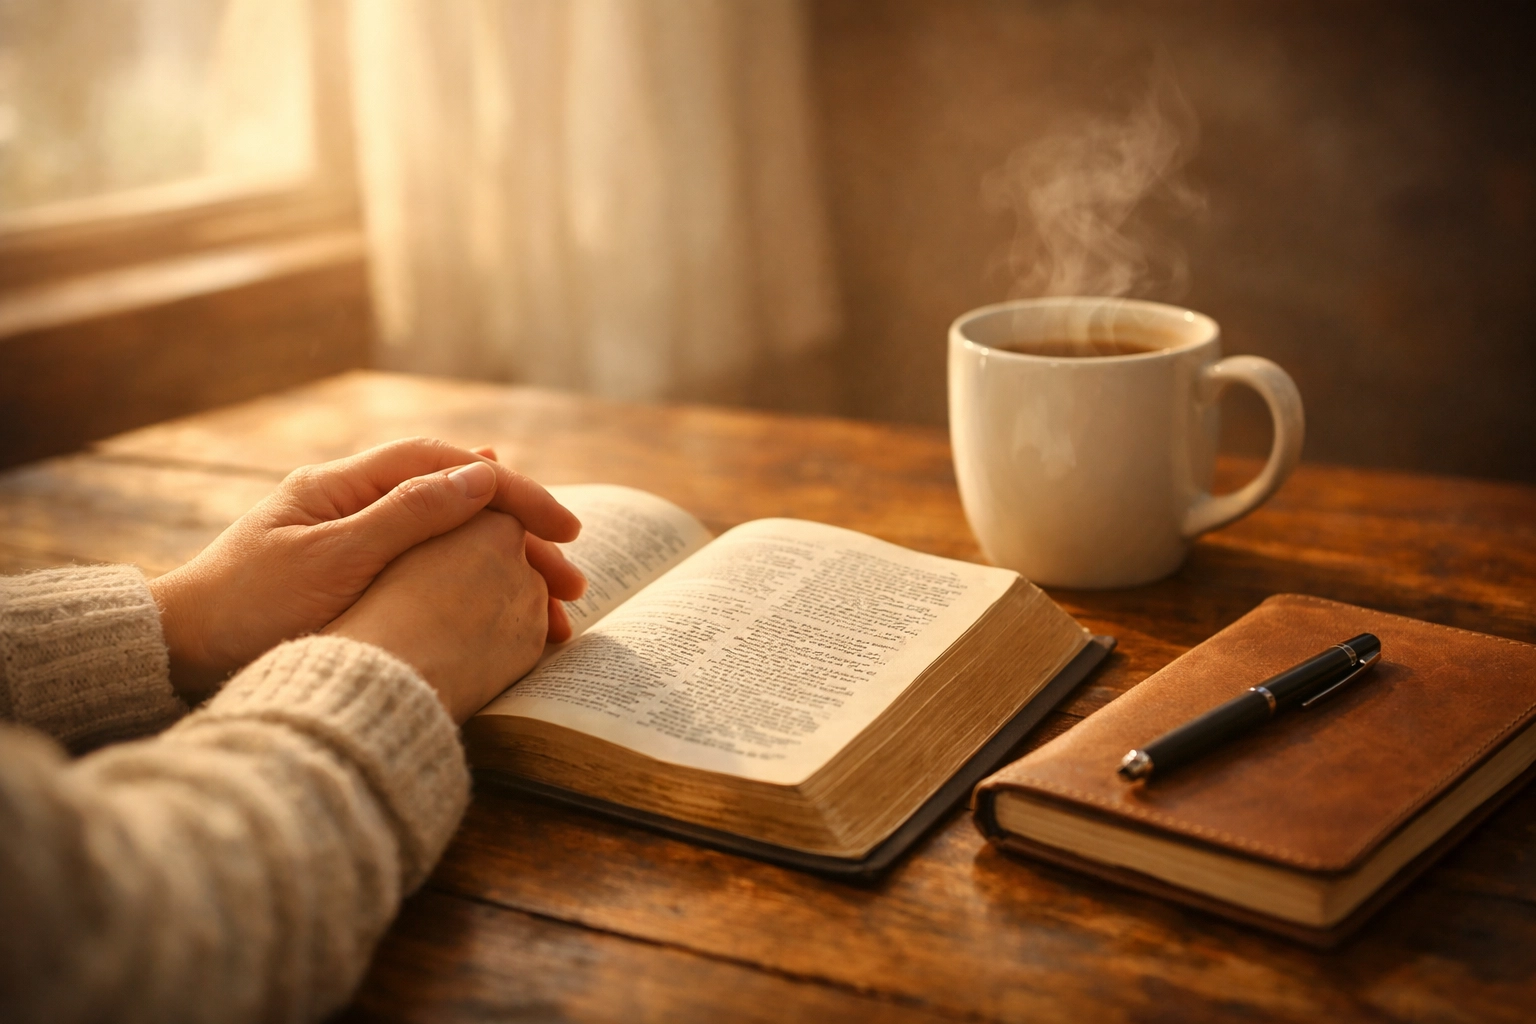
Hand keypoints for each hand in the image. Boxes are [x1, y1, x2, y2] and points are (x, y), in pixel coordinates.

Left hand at [148, 438, 585, 700]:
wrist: (177, 655)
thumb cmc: (244, 610)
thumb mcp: (332, 562)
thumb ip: (408, 515)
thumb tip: (486, 471)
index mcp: (346, 485)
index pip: (451, 467)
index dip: (515, 493)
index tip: (565, 529)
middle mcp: (354, 502)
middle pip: (459, 501)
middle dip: (523, 536)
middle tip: (572, 581)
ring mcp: (354, 538)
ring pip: (450, 538)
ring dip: (505, 566)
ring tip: (552, 610)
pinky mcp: (355, 577)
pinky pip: (429, 568)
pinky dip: (472, 585)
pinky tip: (501, 609)